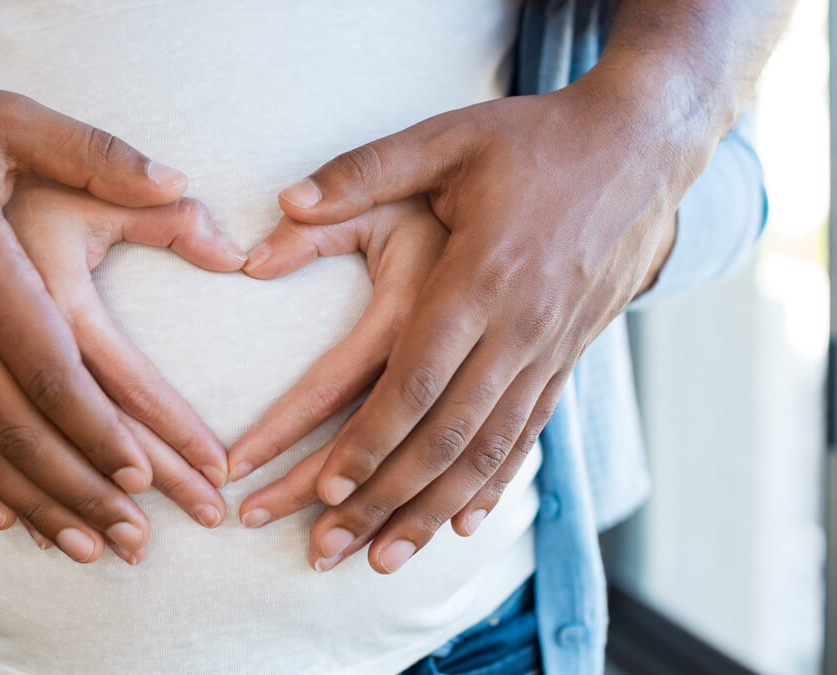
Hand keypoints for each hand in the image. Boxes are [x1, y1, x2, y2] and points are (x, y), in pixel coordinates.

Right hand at [0, 63, 231, 563]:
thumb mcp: (3, 116)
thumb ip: (94, 153)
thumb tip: (180, 180)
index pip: (48, 368)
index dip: (96, 429)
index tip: (145, 474)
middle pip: (16, 426)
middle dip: (81, 489)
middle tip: (135, 539)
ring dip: (35, 503)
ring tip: (88, 547)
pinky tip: (6, 518)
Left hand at [252, 81, 681, 573]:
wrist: (642, 149)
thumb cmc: (536, 142)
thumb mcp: (448, 139)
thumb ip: (365, 172)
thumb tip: (284, 200)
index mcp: (479, 280)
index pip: (416, 382)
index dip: (370, 440)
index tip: (324, 488)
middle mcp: (517, 330)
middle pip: (445, 436)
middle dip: (384, 499)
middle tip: (328, 547)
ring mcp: (549, 351)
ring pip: (486, 452)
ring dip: (432, 511)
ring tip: (382, 559)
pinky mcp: (567, 358)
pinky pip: (527, 436)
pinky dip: (492, 486)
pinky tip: (463, 524)